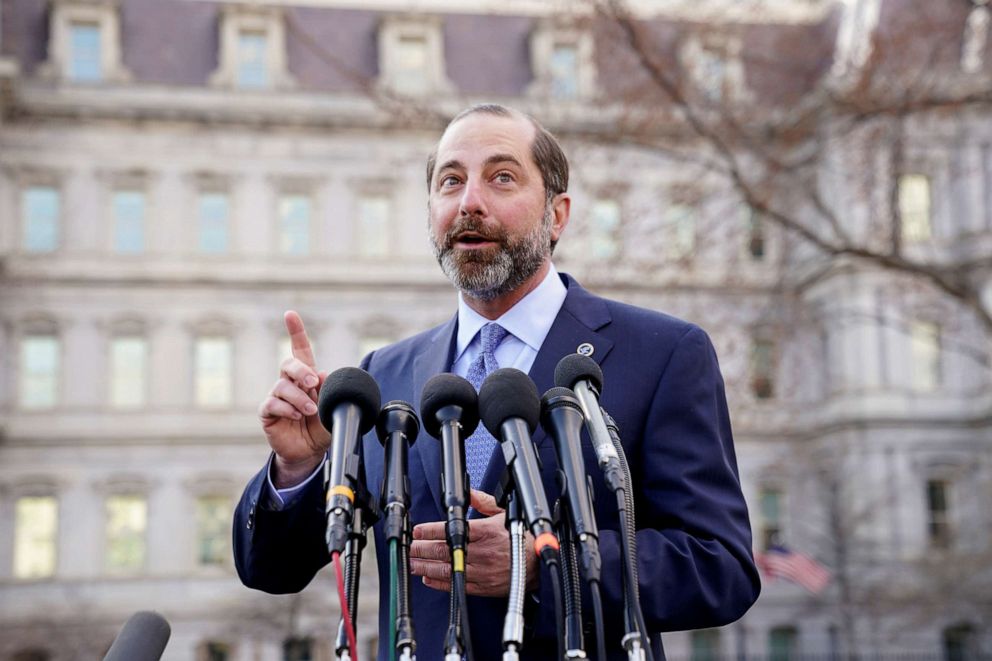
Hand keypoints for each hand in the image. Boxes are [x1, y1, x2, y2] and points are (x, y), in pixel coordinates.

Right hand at [257, 311, 330, 486]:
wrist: (310, 453)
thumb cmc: (321, 427)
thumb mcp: (333, 408)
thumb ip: (330, 391)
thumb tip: (322, 373)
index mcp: (306, 377)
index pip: (300, 350)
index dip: (296, 332)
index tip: (290, 315)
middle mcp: (289, 384)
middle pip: (288, 364)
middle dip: (301, 370)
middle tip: (313, 383)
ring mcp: (277, 397)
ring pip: (282, 386)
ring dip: (299, 397)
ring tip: (310, 411)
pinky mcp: (267, 413)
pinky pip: (272, 403)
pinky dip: (287, 408)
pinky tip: (298, 415)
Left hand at [410, 490, 537, 595]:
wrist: (538, 563)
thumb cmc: (521, 536)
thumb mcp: (503, 513)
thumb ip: (483, 502)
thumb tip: (468, 493)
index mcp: (486, 532)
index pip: (452, 530)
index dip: (431, 531)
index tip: (419, 530)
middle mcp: (483, 552)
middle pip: (445, 551)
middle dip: (424, 549)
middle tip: (410, 547)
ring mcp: (482, 571)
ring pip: (448, 569)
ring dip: (427, 567)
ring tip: (414, 562)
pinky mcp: (483, 587)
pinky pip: (457, 585)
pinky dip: (440, 583)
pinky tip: (428, 579)